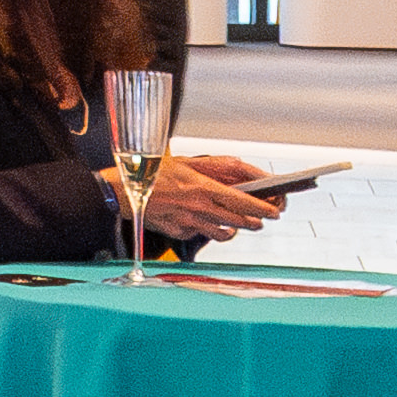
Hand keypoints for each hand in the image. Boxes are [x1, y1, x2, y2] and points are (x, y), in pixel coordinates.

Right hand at [139, 158, 272, 248]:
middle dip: (255, 222)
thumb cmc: (150, 174)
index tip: (274, 210)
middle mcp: (200, 208)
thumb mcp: (186, 162)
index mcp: (204, 189)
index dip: (264, 209)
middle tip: (260, 220)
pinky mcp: (179, 232)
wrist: (122, 191)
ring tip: (237, 226)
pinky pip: (200, 234)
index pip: (245, 203)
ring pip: (224, 233)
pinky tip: (204, 224)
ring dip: (235, 230)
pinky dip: (206, 230)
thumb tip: (238, 167)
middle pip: (240, 221)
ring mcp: (190, 223)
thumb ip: (214, 166)